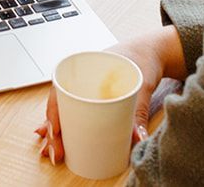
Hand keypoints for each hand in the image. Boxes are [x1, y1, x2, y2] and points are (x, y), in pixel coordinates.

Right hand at [35, 28, 180, 164]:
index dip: (53, 113)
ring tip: (51, 152)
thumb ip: (139, 112)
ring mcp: (88, 89)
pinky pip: (78, 112)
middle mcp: (82, 80)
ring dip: (56, 132)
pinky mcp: (97, 99)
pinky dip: (68, 127)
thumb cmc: (142, 59)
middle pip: (60, 106)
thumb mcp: (141, 85)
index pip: (61, 92)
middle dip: (52, 131)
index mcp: (86, 69)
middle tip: (53, 152)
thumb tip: (138, 140)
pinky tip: (60, 140)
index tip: (54, 133)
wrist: (152, 50)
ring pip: (66, 112)